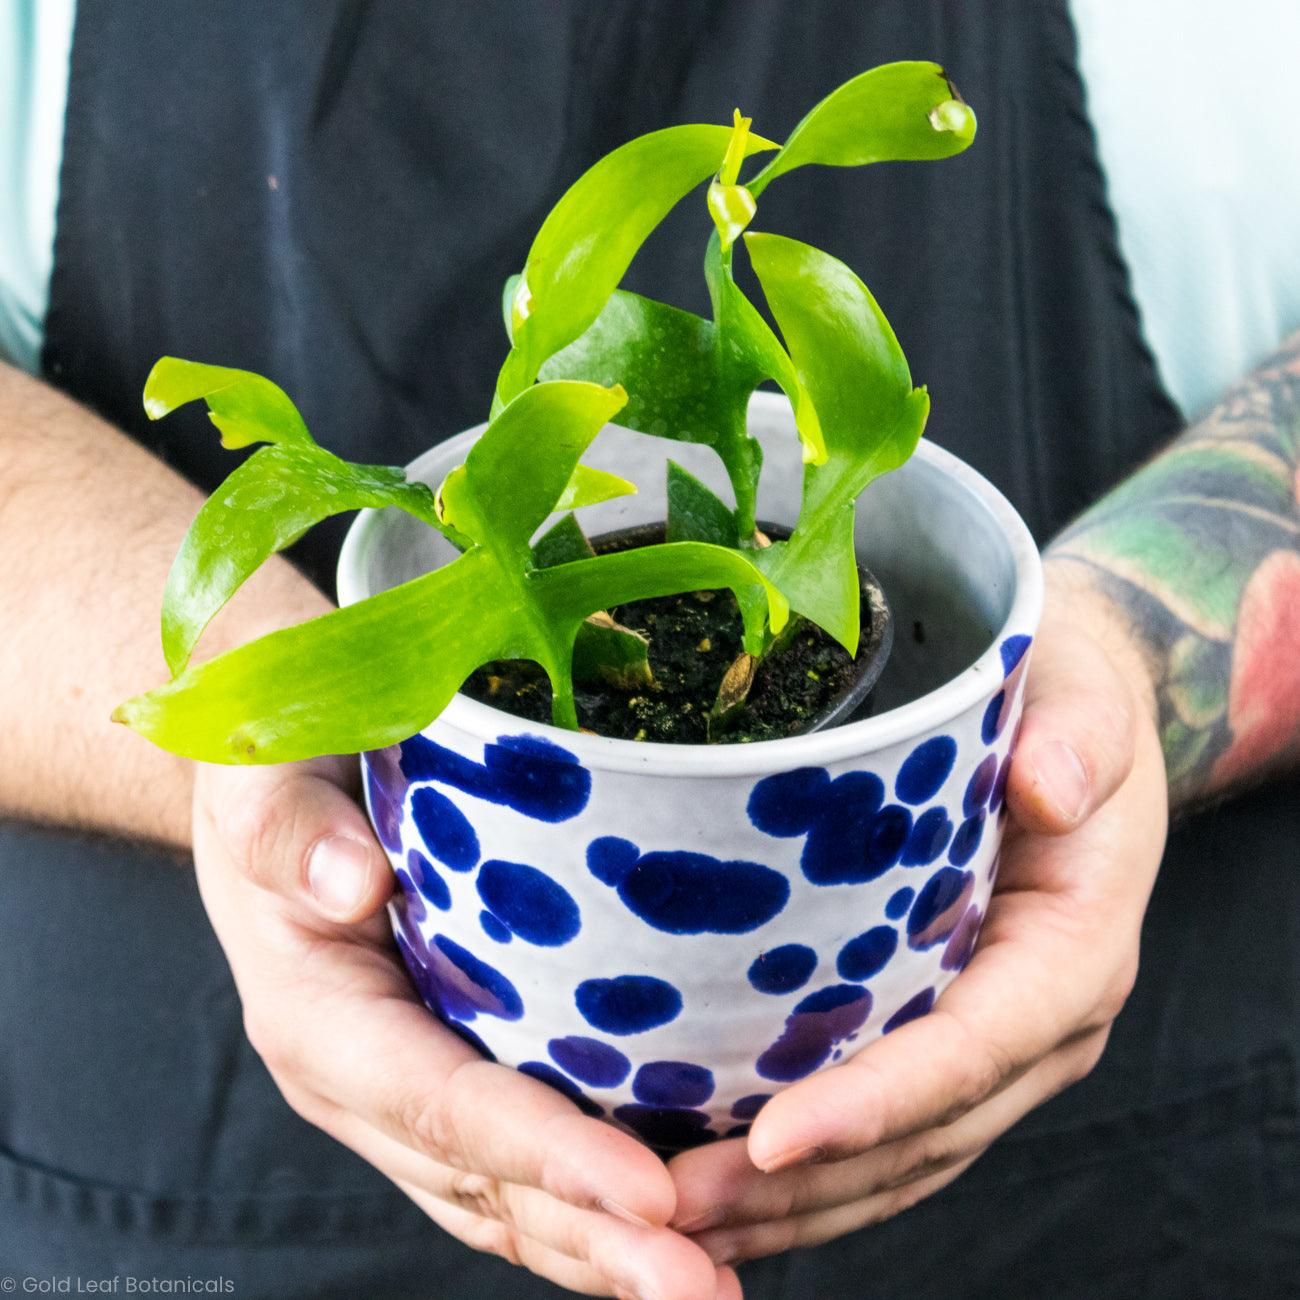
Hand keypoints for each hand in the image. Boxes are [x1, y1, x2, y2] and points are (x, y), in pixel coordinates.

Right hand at [192, 757, 740, 1299]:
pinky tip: (672, 1223)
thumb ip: (288, 827)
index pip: (442, 1104)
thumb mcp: (262, 776)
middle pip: (485, 1184)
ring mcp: (402, 1093)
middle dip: (597, 1242)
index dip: (546, 1153)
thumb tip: (349, 885)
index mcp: (317, 1018)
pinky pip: (512, 1170)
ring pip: (503, 1203)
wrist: (271, 787)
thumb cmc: (272, 768)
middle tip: (705, 1289)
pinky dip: (587, 1211)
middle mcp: (359, 1081)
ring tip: (710, 1287)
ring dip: (603, 1251)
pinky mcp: (444, 1079)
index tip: (651, 1192)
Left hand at [668, 566, 1168, 1263]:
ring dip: (791, 1201)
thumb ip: (1079, 739)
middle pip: (923, 1134)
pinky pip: (881, 1127)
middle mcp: (1038, 1023)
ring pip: (898, 1157)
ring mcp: (990, 1043)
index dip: (879, 1104)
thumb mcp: (1083, 698)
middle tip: (679, 1205)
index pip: (975, 1049)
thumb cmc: (1065, 702)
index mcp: (1073, 953)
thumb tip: (1048, 785)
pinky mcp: (940, 1034)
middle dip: (805, 1184)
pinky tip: (718, 1175)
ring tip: (675, 1217)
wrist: (1064, 720)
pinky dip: (804, 1170)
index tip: (776, 1138)